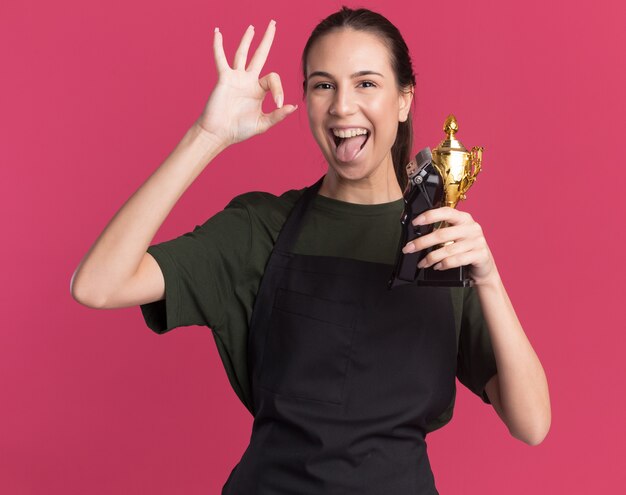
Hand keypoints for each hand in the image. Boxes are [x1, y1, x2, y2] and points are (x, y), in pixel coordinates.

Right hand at [194, 20, 297, 147]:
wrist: (219, 133)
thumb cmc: (239, 130)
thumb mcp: (263, 124)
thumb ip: (278, 115)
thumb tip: (293, 106)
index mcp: (259, 91)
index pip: (273, 79)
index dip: (279, 89)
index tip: (278, 103)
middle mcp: (248, 81)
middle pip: (260, 55)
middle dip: (267, 40)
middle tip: (273, 24)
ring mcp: (236, 78)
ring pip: (242, 54)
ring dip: (247, 40)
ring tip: (252, 28)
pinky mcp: (224, 78)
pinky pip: (221, 59)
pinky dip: (218, 46)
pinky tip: (217, 33)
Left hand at [401, 207, 497, 285]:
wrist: (484, 266)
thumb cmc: (466, 248)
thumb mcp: (456, 235)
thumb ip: (442, 232)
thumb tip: (417, 237)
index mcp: (464, 218)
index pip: (446, 212)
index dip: (429, 216)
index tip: (415, 222)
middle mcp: (471, 227)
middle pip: (442, 234)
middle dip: (422, 242)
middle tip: (409, 248)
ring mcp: (477, 241)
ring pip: (447, 249)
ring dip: (431, 258)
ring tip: (422, 263)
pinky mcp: (480, 255)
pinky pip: (456, 260)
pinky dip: (443, 264)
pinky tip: (437, 266)